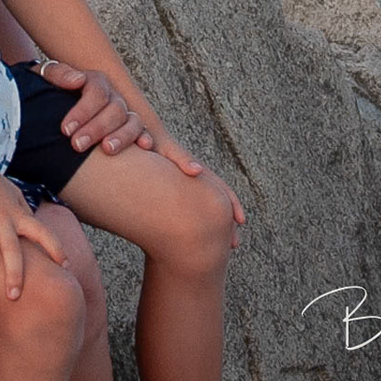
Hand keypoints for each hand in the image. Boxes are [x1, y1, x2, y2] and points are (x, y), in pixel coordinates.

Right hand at [0, 166, 65, 301]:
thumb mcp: (12, 192)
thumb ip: (23, 210)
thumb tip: (33, 222)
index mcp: (17, 214)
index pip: (43, 232)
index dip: (56, 248)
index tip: (67, 266)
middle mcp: (2, 220)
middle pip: (12, 252)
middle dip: (14, 276)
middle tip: (14, 297)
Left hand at [46, 62, 150, 155]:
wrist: (50, 102)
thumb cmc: (46, 90)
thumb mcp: (45, 77)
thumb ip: (58, 74)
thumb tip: (78, 80)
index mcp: (95, 81)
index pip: (96, 93)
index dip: (82, 111)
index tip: (65, 129)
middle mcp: (113, 96)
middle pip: (115, 109)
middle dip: (96, 129)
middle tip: (76, 145)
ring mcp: (124, 113)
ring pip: (132, 121)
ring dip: (122, 136)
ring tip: (107, 150)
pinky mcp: (130, 130)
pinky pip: (143, 132)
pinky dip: (145, 138)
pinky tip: (144, 147)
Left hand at [149, 130, 247, 247]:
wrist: (139, 134)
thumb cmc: (154, 140)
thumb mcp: (168, 150)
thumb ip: (182, 159)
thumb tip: (196, 171)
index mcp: (197, 170)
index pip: (221, 188)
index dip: (232, 204)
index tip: (241, 221)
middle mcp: (194, 177)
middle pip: (216, 201)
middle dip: (226, 222)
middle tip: (233, 244)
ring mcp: (183, 183)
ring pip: (202, 208)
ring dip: (210, 225)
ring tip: (217, 246)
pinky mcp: (170, 189)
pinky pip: (185, 208)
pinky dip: (192, 221)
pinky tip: (189, 235)